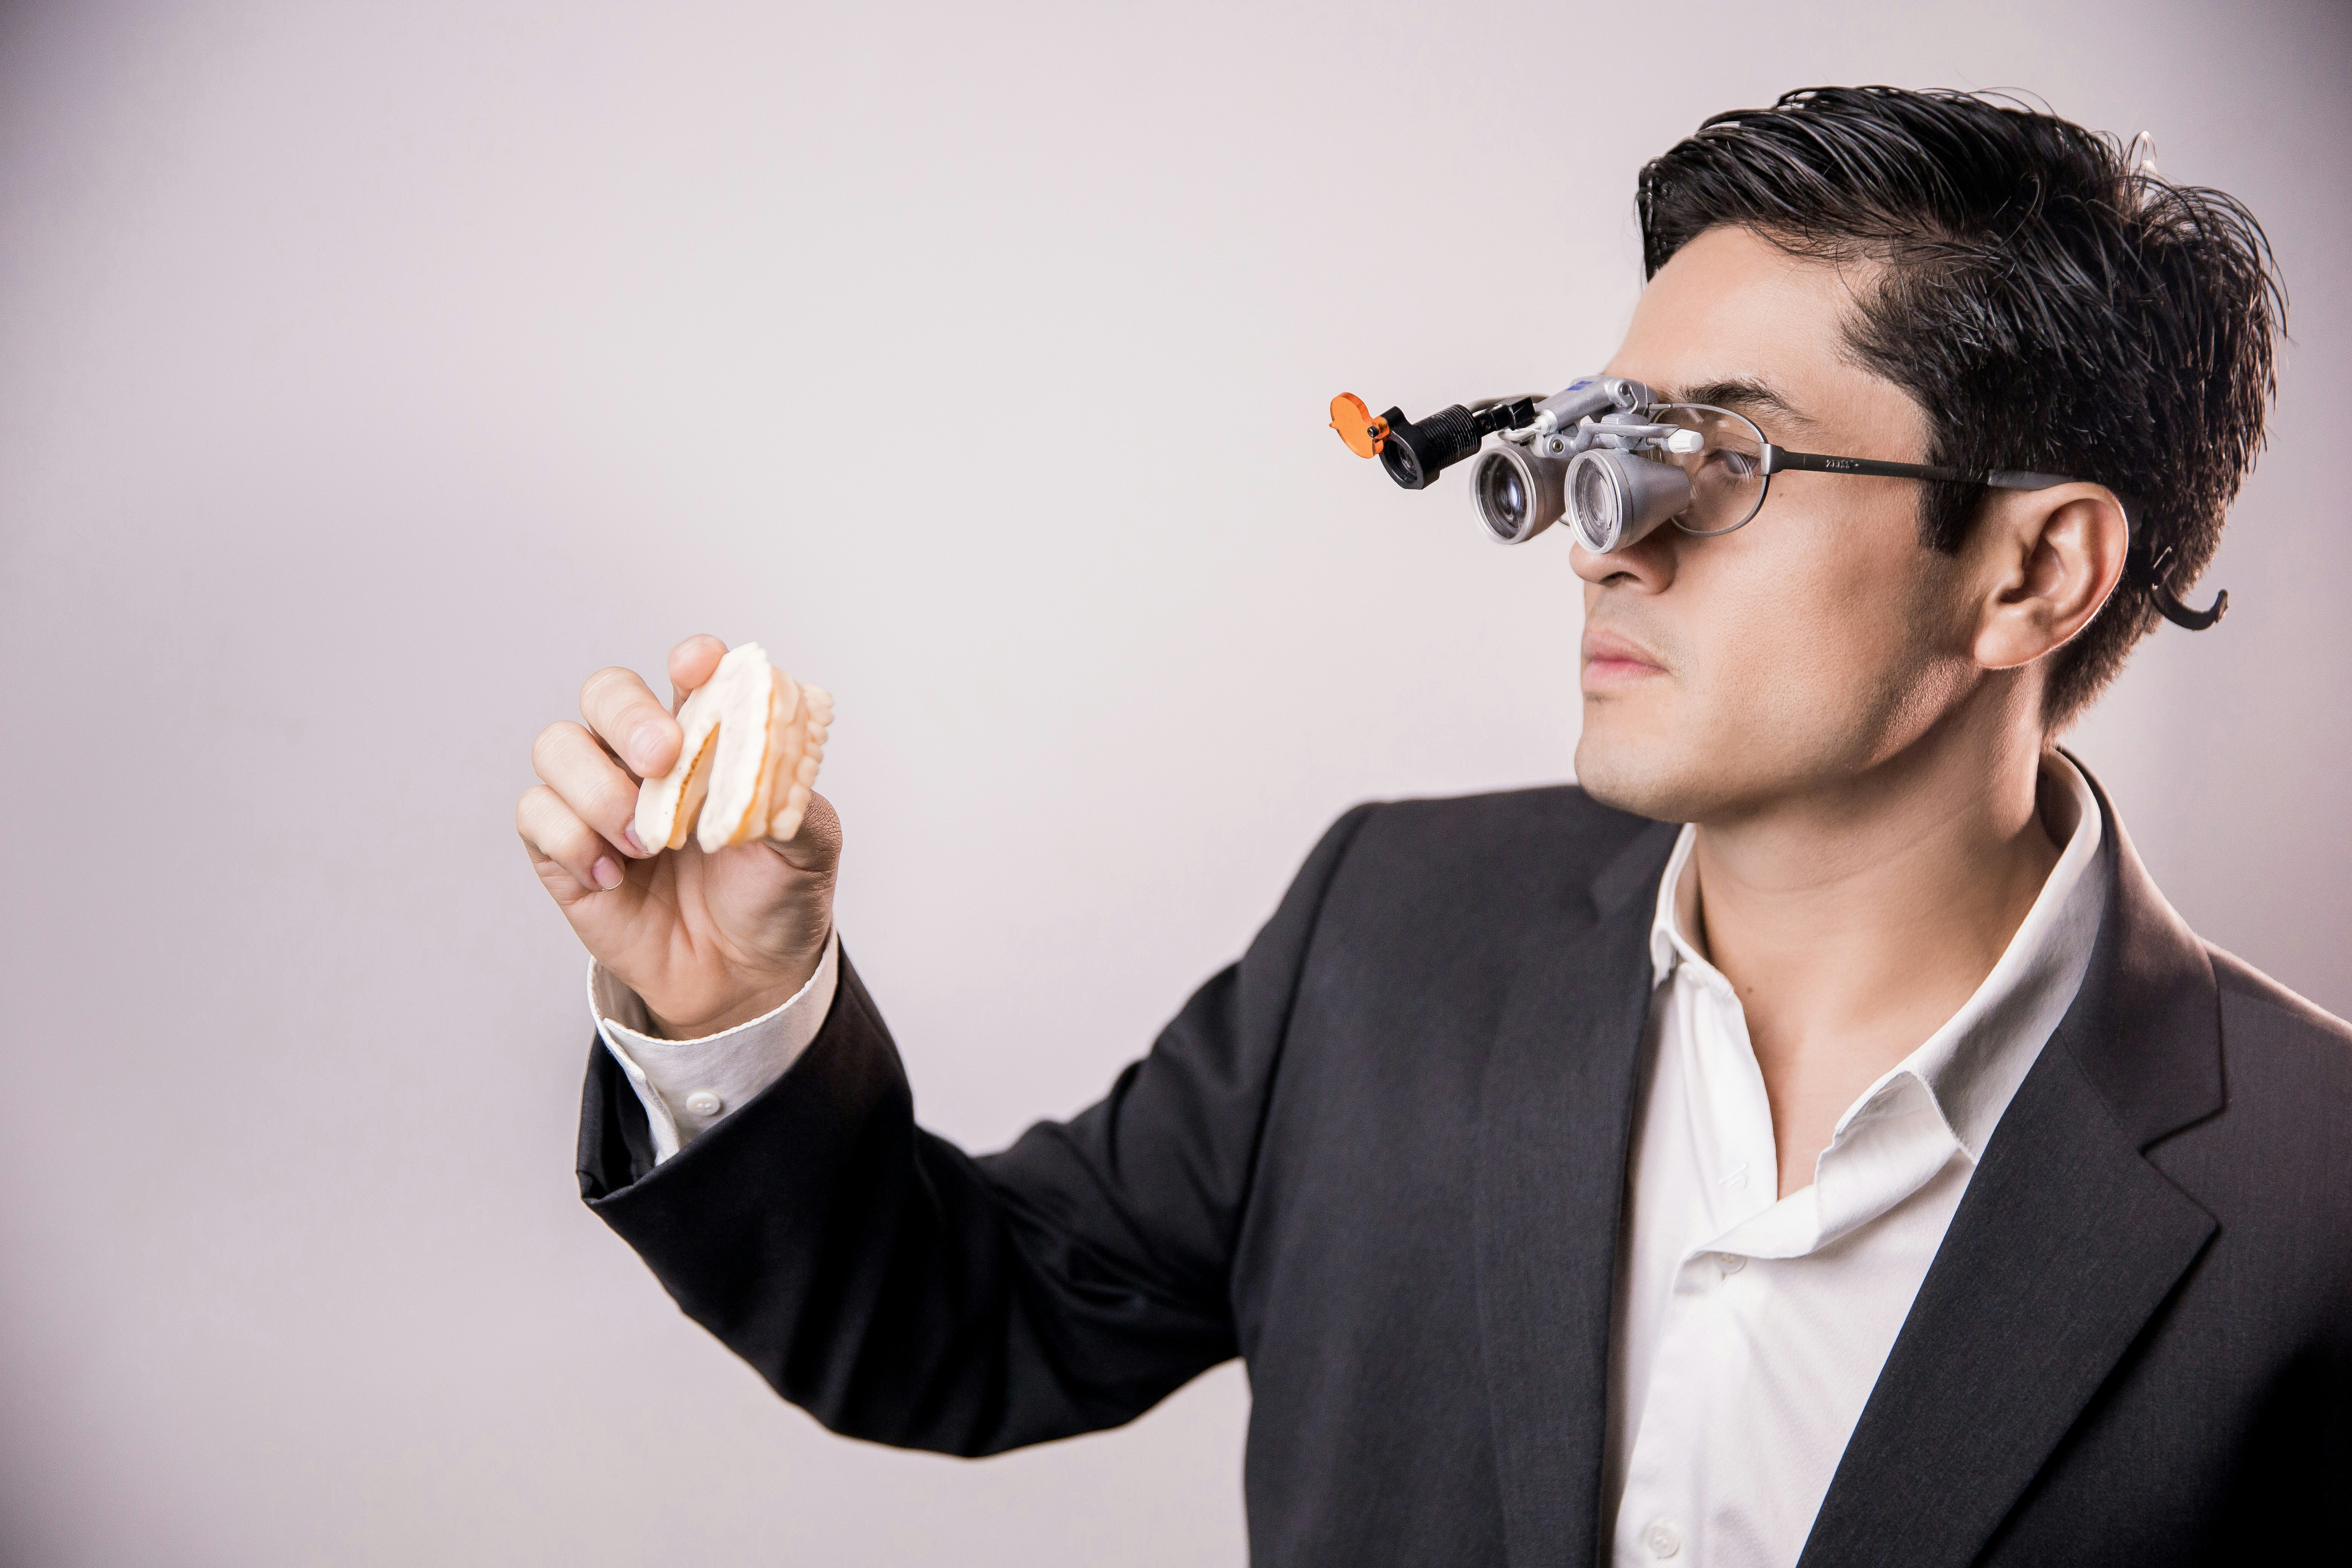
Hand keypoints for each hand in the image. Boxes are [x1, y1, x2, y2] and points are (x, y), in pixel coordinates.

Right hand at [518, 634, 841, 1037]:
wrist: (745, 977)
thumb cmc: (774, 897)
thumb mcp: (807, 847)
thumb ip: (786, 797)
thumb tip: (764, 761)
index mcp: (709, 737)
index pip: (690, 673)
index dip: (691, 660)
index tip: (696, 665)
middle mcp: (646, 757)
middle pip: (607, 692)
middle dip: (628, 716)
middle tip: (662, 759)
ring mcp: (599, 798)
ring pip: (557, 746)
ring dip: (598, 789)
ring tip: (646, 844)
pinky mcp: (563, 849)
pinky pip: (536, 815)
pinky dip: (571, 841)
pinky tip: (612, 878)